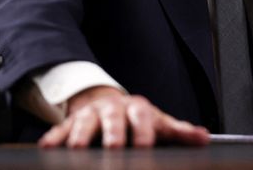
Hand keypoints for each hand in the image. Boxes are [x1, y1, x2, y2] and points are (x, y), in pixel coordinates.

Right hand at [38, 86, 209, 148]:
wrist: (106, 103)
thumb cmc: (137, 118)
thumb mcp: (159, 122)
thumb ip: (179, 131)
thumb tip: (204, 138)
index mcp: (137, 108)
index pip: (143, 118)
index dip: (144, 133)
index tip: (144, 147)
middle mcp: (112, 109)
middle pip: (112, 120)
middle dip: (112, 134)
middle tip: (113, 148)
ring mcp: (89, 115)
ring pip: (83, 123)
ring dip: (79, 136)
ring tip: (77, 150)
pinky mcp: (68, 124)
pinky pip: (58, 130)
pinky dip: (53, 139)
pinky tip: (48, 148)